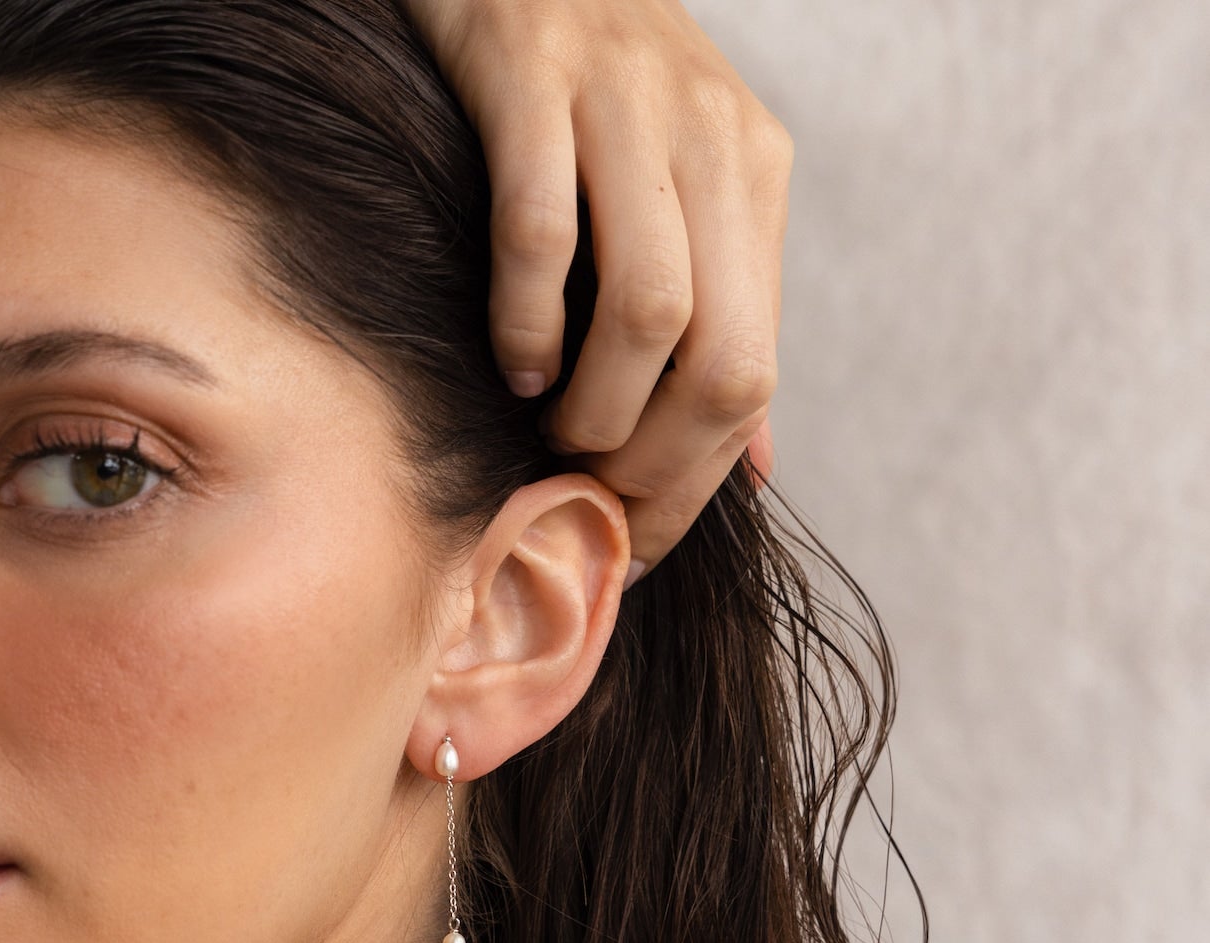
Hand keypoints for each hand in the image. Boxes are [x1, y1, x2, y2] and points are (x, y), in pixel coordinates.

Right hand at [399, 0, 792, 583]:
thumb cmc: (590, 98)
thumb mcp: (684, 199)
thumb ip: (724, 323)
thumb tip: (757, 467)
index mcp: (755, 178)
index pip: (755, 371)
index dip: (696, 480)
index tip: (636, 538)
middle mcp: (711, 139)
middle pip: (721, 355)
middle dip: (654, 461)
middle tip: (592, 491)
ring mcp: (624, 104)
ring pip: (646, 308)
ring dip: (596, 406)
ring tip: (552, 430)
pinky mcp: (532, 78)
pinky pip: (540, 235)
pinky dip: (525, 324)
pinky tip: (512, 363)